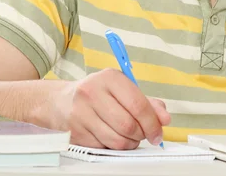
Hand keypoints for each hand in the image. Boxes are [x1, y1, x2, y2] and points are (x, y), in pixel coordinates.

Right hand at [38, 68, 170, 149]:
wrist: (60, 101)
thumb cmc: (98, 94)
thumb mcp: (122, 89)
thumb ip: (147, 102)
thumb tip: (164, 118)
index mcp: (109, 78)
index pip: (138, 104)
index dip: (153, 122)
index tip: (159, 131)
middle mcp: (92, 93)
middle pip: (128, 125)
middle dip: (142, 134)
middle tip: (144, 134)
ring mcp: (81, 114)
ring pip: (117, 140)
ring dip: (130, 143)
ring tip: (130, 136)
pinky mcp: (75, 132)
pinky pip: (104, 147)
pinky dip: (114, 147)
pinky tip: (112, 136)